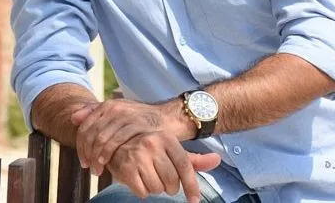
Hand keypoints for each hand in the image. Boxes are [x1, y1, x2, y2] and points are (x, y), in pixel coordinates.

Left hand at [71, 98, 190, 174]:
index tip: (83, 160)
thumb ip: (96, 113)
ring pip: (101, 139)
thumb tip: (73, 117)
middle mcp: (115, 108)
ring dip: (96, 157)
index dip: (80, 146)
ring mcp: (126, 116)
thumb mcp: (118, 112)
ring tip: (97, 170)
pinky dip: (108, 154)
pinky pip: (116, 141)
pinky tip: (107, 164)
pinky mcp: (136, 125)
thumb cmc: (139, 118)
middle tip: (89, 167)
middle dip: (86, 154)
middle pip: (91, 134)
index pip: (85, 126)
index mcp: (107, 105)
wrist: (166, 117)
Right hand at [105, 131, 219, 202]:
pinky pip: (142, 192)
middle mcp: (152, 144)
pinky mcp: (126, 168)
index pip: (185, 166)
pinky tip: (138, 179)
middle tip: (162, 179)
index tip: (194, 200)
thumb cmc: (149, 149)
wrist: (116, 143)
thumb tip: (217, 160)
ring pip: (157, 188)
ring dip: (155, 188)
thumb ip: (194, 159)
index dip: (191, 186)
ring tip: (149, 176)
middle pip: (172, 181)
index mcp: (166, 138)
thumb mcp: (171, 150)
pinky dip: (142, 191)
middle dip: (169, 187)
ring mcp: (138, 155)